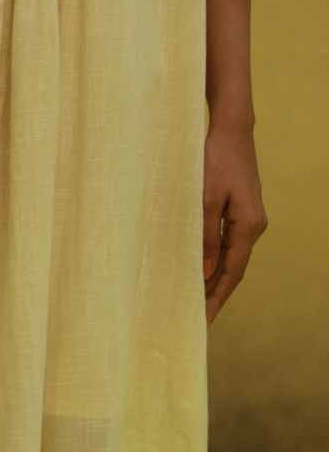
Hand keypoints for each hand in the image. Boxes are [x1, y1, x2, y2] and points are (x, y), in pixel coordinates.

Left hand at [202, 121, 268, 326]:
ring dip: (216, 281)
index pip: (233, 272)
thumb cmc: (216, 161)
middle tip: (198, 319)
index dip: (217, 297)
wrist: (231, 131)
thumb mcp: (205, 201)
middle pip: (234, 270)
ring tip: (198, 303)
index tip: (204, 319)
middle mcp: (254, 226)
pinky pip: (229, 246)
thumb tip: (205, 273)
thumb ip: (205, 238)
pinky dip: (217, 263)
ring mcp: (249, 220)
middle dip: (216, 295)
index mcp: (248, 226)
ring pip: (232, 260)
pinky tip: (204, 274)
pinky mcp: (241, 214)